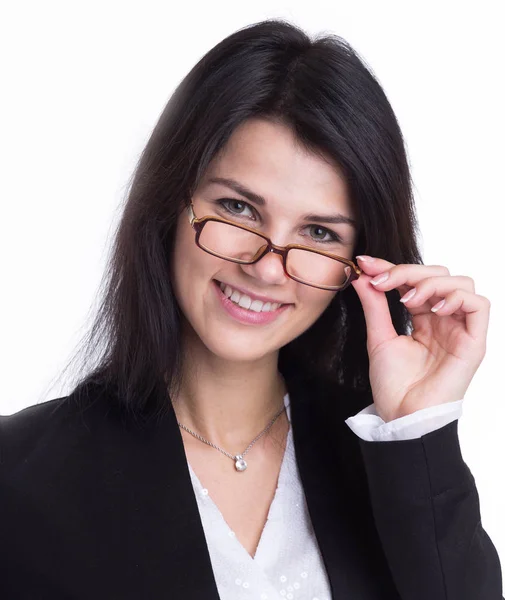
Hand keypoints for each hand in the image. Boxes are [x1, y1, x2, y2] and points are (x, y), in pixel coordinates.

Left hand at [350, 256, 490, 422]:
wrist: (402, 416)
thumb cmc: (393, 384)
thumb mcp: (378, 337)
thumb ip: (375, 305)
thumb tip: (363, 276)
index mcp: (423, 318)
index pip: (414, 280)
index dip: (392, 267)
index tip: (366, 263)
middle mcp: (444, 320)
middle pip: (439, 275)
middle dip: (407, 271)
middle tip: (381, 281)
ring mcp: (460, 329)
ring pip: (461, 283)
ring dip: (431, 282)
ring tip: (408, 299)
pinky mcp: (473, 342)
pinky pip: (479, 305)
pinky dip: (457, 297)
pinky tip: (434, 309)